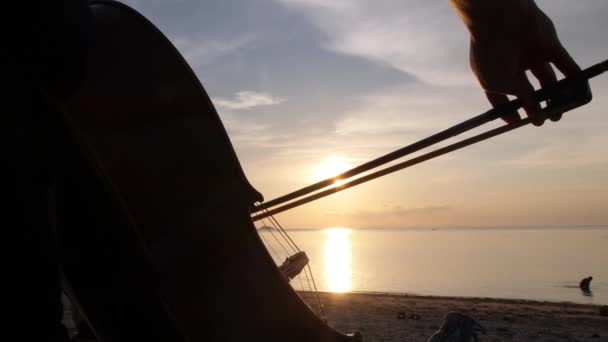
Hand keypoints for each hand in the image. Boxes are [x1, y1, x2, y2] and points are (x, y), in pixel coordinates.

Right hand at [467, 2, 579, 124]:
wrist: (501, 20)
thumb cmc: (492, 53)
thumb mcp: (501, 83)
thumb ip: (520, 96)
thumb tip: (534, 108)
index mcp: (493, 75)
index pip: (500, 97)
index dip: (508, 110)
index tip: (516, 122)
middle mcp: (512, 66)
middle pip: (526, 90)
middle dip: (534, 106)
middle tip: (542, 120)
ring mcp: (531, 55)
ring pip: (546, 79)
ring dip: (554, 96)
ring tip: (558, 113)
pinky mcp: (549, 45)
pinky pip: (564, 63)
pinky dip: (572, 76)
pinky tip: (577, 90)